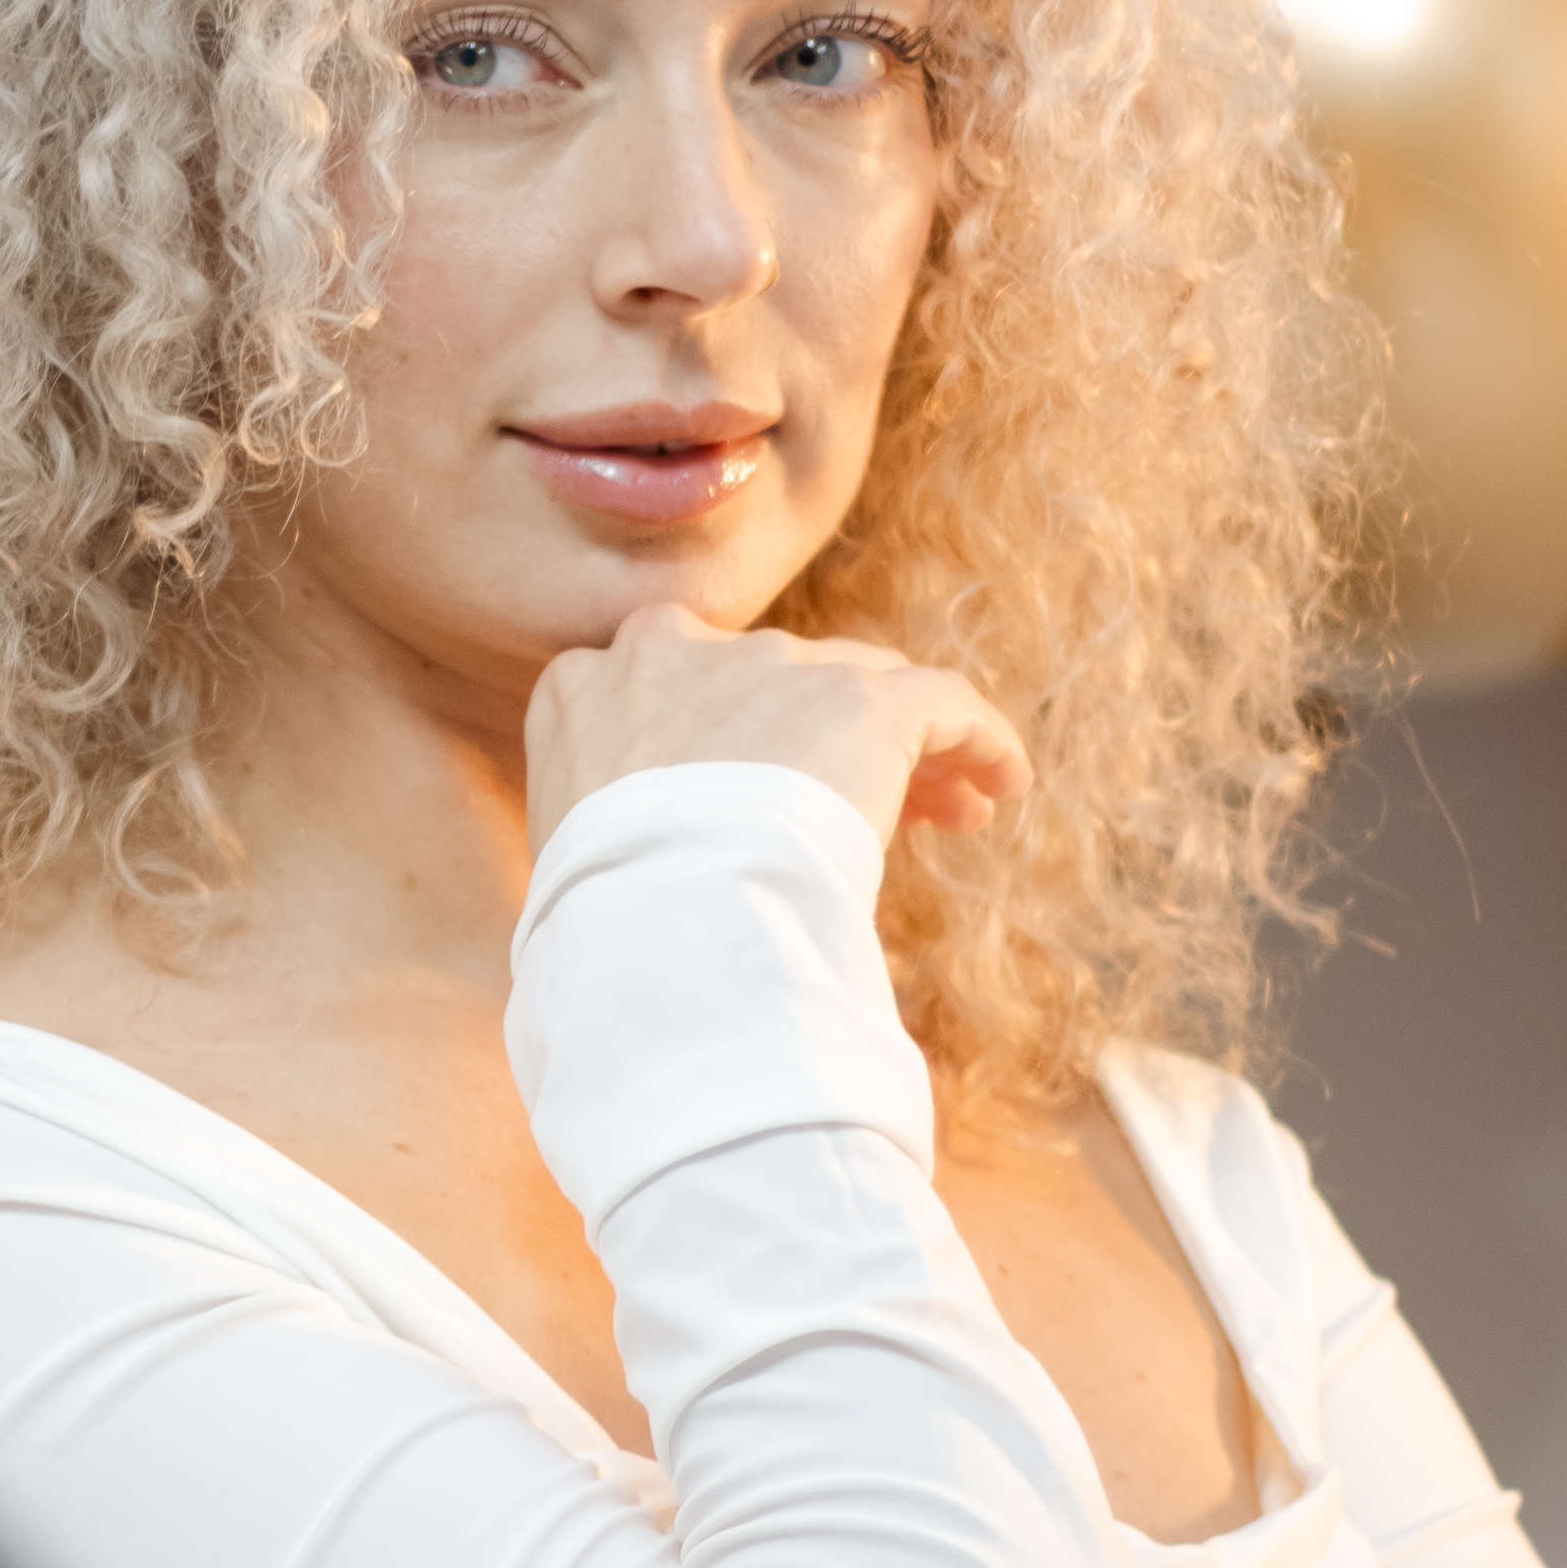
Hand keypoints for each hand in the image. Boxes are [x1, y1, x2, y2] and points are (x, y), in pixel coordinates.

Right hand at [526, 601, 1027, 863]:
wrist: (655, 910)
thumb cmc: (597, 917)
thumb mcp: (562, 846)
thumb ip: (600, 815)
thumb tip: (626, 875)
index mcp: (587, 682)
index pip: (674, 689)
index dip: (734, 740)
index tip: (769, 797)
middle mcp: (678, 650)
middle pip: (775, 680)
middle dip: (823, 739)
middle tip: (869, 810)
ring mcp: (773, 666)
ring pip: (861, 684)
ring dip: (903, 748)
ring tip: (951, 812)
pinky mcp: (861, 698)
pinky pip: (944, 703)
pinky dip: (980, 740)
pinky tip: (1004, 783)